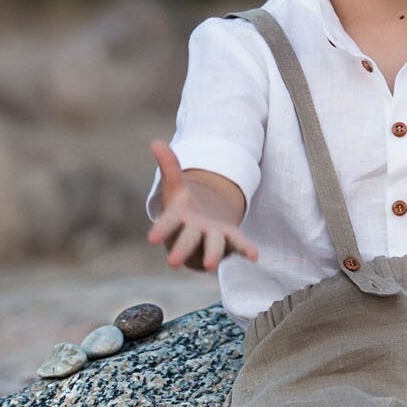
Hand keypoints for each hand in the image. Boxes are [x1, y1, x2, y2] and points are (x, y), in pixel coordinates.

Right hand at [147, 140, 258, 272]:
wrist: (200, 228)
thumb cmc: (184, 209)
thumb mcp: (176, 186)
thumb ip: (169, 165)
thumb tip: (155, 141)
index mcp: (177, 220)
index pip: (167, 224)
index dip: (160, 230)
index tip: (152, 239)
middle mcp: (193, 233)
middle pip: (186, 240)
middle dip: (181, 250)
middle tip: (173, 262)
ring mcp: (212, 238)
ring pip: (212, 246)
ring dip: (212, 254)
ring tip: (209, 265)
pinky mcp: (230, 239)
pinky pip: (238, 245)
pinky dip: (245, 249)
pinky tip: (254, 256)